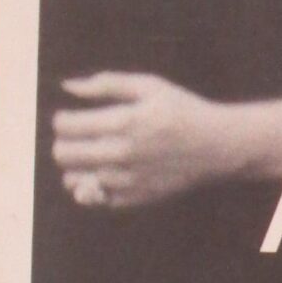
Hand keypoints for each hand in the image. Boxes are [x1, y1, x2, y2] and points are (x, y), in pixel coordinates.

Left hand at [52, 73, 233, 208]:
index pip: (65, 126)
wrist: (218, 146)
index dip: (63, 119)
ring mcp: (128, 180)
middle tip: (81, 138)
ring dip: (76, 168)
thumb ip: (106, 83)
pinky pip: (96, 199)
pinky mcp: (136, 198)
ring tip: (93, 157)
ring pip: (72, 181)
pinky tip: (107, 172)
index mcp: (123, 122)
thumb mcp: (149, 86)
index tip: (74, 117)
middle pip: (63, 154)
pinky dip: (94, 187)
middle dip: (65, 143)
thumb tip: (67, 86)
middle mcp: (122, 153)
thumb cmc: (182, 110)